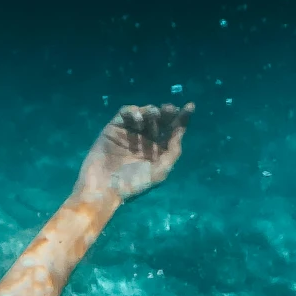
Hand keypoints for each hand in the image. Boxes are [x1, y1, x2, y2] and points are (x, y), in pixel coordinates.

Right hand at [74, 102, 193, 205]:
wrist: (105, 188)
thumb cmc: (133, 184)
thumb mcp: (159, 172)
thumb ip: (173, 152)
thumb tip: (180, 132)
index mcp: (158, 150)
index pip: (173, 131)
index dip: (182, 118)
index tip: (190, 107)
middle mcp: (146, 139)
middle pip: (161, 119)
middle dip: (167, 112)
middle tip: (170, 109)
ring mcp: (130, 132)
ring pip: (145, 113)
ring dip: (152, 111)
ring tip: (154, 115)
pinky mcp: (115, 127)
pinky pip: (126, 112)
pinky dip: (134, 112)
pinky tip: (139, 121)